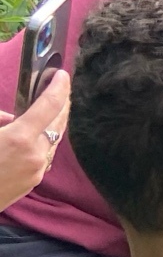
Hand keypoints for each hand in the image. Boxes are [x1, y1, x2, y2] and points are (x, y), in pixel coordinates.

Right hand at [0, 71, 68, 210]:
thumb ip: (1, 120)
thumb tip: (12, 117)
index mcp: (19, 139)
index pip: (49, 106)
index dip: (59, 88)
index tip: (62, 75)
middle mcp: (34, 155)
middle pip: (58, 123)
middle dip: (62, 103)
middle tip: (63, 87)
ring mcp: (37, 170)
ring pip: (54, 140)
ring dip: (55, 122)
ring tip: (54, 107)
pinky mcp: (34, 181)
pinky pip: (45, 154)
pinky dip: (45, 140)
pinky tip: (39, 134)